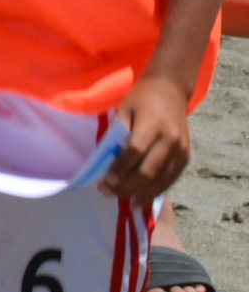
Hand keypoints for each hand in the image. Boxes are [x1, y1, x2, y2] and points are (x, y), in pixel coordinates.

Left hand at [103, 74, 192, 202]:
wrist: (170, 90)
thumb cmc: (141, 99)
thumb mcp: (124, 110)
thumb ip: (117, 134)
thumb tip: (105, 162)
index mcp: (154, 124)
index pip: (135, 152)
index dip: (120, 169)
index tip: (105, 181)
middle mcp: (171, 140)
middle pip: (148, 171)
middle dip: (126, 185)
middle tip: (106, 192)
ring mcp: (182, 151)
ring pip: (161, 181)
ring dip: (141, 194)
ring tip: (123, 201)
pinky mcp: (186, 158)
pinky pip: (170, 180)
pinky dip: (155, 192)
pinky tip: (141, 199)